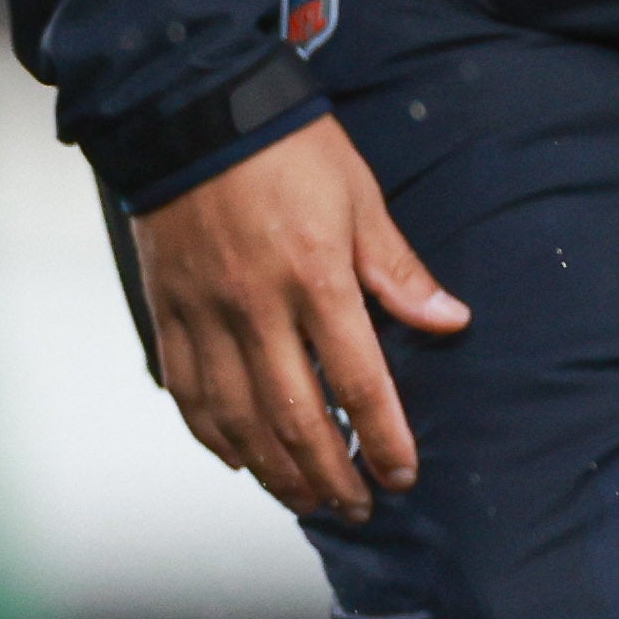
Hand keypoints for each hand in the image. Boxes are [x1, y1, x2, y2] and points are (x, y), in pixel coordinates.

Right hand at [129, 112, 469, 520]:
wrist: (191, 111)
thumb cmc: (286, 148)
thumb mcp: (359, 196)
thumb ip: (399, 269)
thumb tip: (450, 321)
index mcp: (316, 279)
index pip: (359, 382)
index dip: (384, 439)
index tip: (402, 474)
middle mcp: (257, 309)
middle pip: (296, 418)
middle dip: (331, 476)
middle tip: (357, 507)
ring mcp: (206, 316)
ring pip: (238, 421)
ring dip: (276, 472)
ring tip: (307, 499)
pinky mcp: (168, 314)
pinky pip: (188, 395)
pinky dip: (215, 438)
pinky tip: (242, 461)